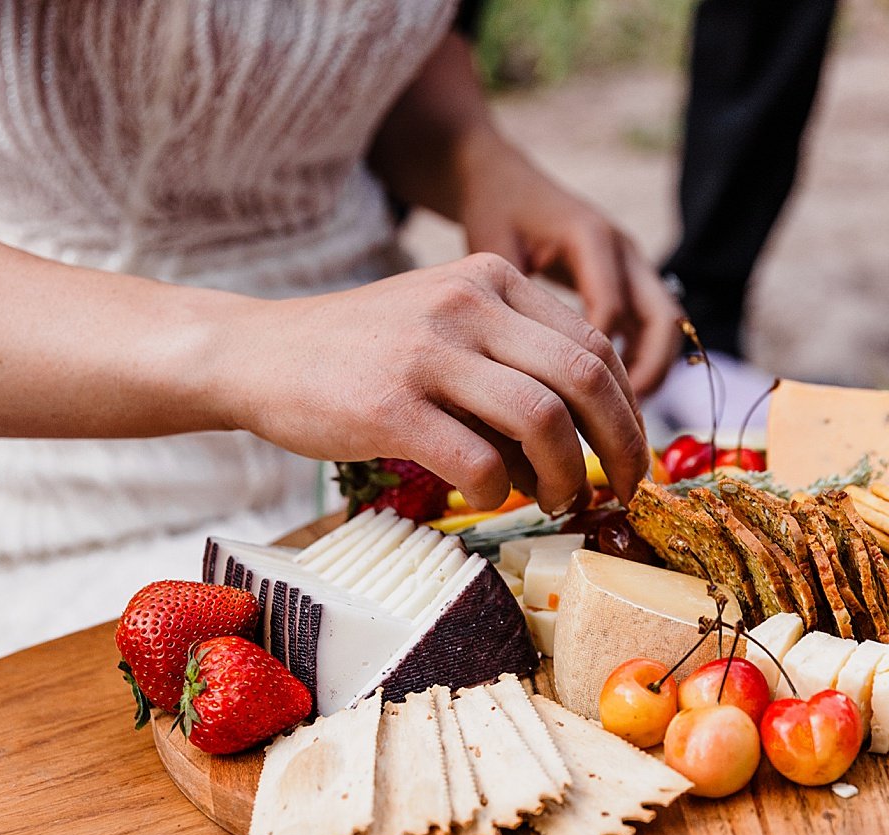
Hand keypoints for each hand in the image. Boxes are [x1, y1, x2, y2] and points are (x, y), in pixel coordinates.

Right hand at [206, 254, 650, 514]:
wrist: (258, 354)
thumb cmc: (362, 356)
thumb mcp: (444, 327)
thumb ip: (513, 363)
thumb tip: (586, 445)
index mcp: (491, 279)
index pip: (595, 345)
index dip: (628, 410)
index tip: (630, 456)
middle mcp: (466, 304)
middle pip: (585, 379)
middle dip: (620, 446)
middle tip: (621, 492)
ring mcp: (428, 352)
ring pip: (543, 420)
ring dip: (566, 475)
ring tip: (558, 501)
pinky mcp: (390, 406)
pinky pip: (479, 460)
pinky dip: (499, 491)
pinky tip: (487, 496)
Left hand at [454, 136, 682, 398]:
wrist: (503, 178)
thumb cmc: (493, 213)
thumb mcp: (490, 251)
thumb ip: (505, 303)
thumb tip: (512, 377)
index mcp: (590, 237)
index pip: (610, 311)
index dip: (597, 366)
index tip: (575, 412)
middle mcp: (623, 249)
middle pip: (663, 320)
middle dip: (647, 376)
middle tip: (618, 425)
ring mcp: (633, 263)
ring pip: (666, 326)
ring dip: (650, 372)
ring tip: (617, 420)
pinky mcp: (630, 278)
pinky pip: (651, 325)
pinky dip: (638, 361)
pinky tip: (606, 400)